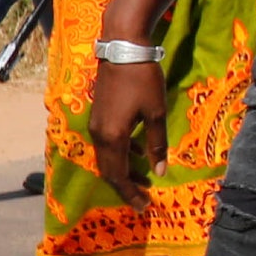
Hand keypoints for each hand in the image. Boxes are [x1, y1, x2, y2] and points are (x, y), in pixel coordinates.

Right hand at [88, 56, 167, 204]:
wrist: (122, 49)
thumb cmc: (143, 80)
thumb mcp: (155, 113)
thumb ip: (156, 144)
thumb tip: (160, 171)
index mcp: (113, 138)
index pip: (118, 176)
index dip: (130, 194)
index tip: (144, 206)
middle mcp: (99, 135)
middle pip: (108, 171)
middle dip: (125, 187)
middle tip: (143, 198)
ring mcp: (96, 125)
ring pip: (106, 158)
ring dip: (123, 170)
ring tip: (144, 178)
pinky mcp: (98, 115)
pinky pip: (106, 144)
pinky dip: (120, 154)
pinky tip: (136, 151)